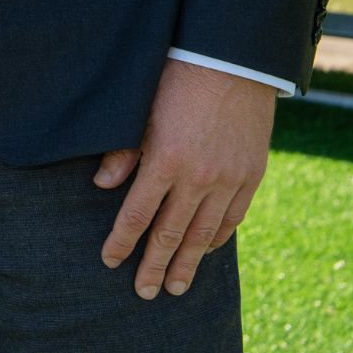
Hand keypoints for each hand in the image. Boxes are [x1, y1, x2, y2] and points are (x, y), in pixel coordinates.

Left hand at [94, 59, 276, 299]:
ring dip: (188, 262)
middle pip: (171, 234)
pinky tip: (204, 251)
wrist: (232, 58)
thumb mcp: (139, 109)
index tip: (109, 262)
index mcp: (165, 160)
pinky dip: (217, 238)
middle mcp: (199, 176)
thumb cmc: (176, 78)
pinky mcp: (251, 174)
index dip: (122, 241)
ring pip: (204, 234)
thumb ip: (122, 151)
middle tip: (144, 293)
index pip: (138, 214)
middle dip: (155, 266)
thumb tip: (101, 186)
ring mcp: (229, 178)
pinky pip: (233, 218)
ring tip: (176, 286)